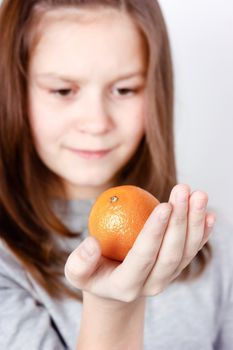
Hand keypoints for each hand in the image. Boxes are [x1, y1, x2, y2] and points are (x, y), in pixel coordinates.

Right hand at [65, 184, 215, 301]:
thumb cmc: (93, 274)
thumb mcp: (76, 272)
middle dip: (180, 221)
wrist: (114, 288)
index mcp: (126, 286)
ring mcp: (167, 277)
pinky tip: (209, 214)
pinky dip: (202, 233)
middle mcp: (152, 285)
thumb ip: (79, 261)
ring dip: (194, 222)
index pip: (143, 257)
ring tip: (199, 194)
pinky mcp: (176, 268)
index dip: (155, 232)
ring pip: (186, 251)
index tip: (164, 205)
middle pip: (171, 253)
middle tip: (183, 190)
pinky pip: (192, 250)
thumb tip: (93, 243)